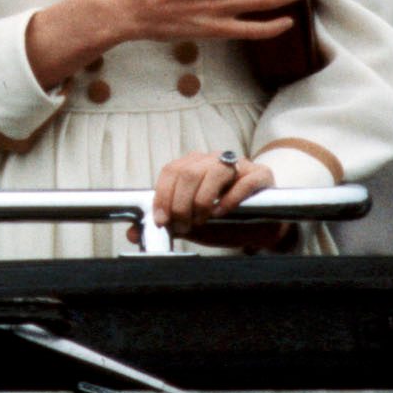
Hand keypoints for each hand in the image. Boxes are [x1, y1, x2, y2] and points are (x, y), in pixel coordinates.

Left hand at [151, 148, 277, 240]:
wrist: (261, 226)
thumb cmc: (223, 220)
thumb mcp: (190, 223)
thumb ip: (165, 225)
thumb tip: (131, 234)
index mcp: (193, 165)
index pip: (171, 171)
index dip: (163, 196)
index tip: (162, 220)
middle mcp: (213, 159)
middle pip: (189, 172)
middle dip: (181, 203)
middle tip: (183, 226)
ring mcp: (239, 164)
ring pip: (215, 171)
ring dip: (203, 200)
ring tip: (202, 219)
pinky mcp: (261, 175)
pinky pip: (244, 180)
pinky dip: (231, 198)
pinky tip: (223, 212)